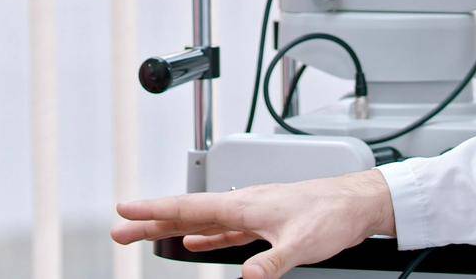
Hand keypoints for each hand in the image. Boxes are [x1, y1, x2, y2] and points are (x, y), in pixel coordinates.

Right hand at [111, 169, 395, 278]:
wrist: (356, 203)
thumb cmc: (332, 213)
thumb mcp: (301, 243)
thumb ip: (271, 262)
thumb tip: (245, 278)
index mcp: (244, 204)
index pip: (190, 207)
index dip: (154, 210)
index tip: (125, 210)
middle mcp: (242, 204)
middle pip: (187, 214)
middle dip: (151, 221)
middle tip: (120, 230)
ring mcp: (251, 213)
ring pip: (202, 222)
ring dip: (173, 230)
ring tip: (147, 236)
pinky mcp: (263, 224)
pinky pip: (224, 232)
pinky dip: (204, 238)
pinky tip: (193, 246)